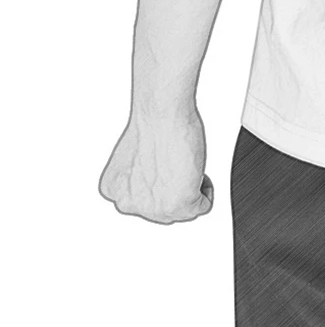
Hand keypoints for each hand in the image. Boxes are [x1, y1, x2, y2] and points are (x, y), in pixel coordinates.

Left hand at [99, 107, 213, 223]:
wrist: (162, 116)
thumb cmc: (151, 124)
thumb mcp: (133, 157)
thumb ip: (139, 176)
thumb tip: (155, 176)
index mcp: (114, 190)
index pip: (142, 200)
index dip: (160, 183)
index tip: (165, 170)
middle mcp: (130, 203)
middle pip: (161, 208)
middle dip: (175, 190)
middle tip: (179, 167)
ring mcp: (155, 208)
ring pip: (181, 209)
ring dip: (190, 190)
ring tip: (187, 166)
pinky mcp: (180, 205)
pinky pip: (202, 206)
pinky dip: (207, 190)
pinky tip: (197, 171)